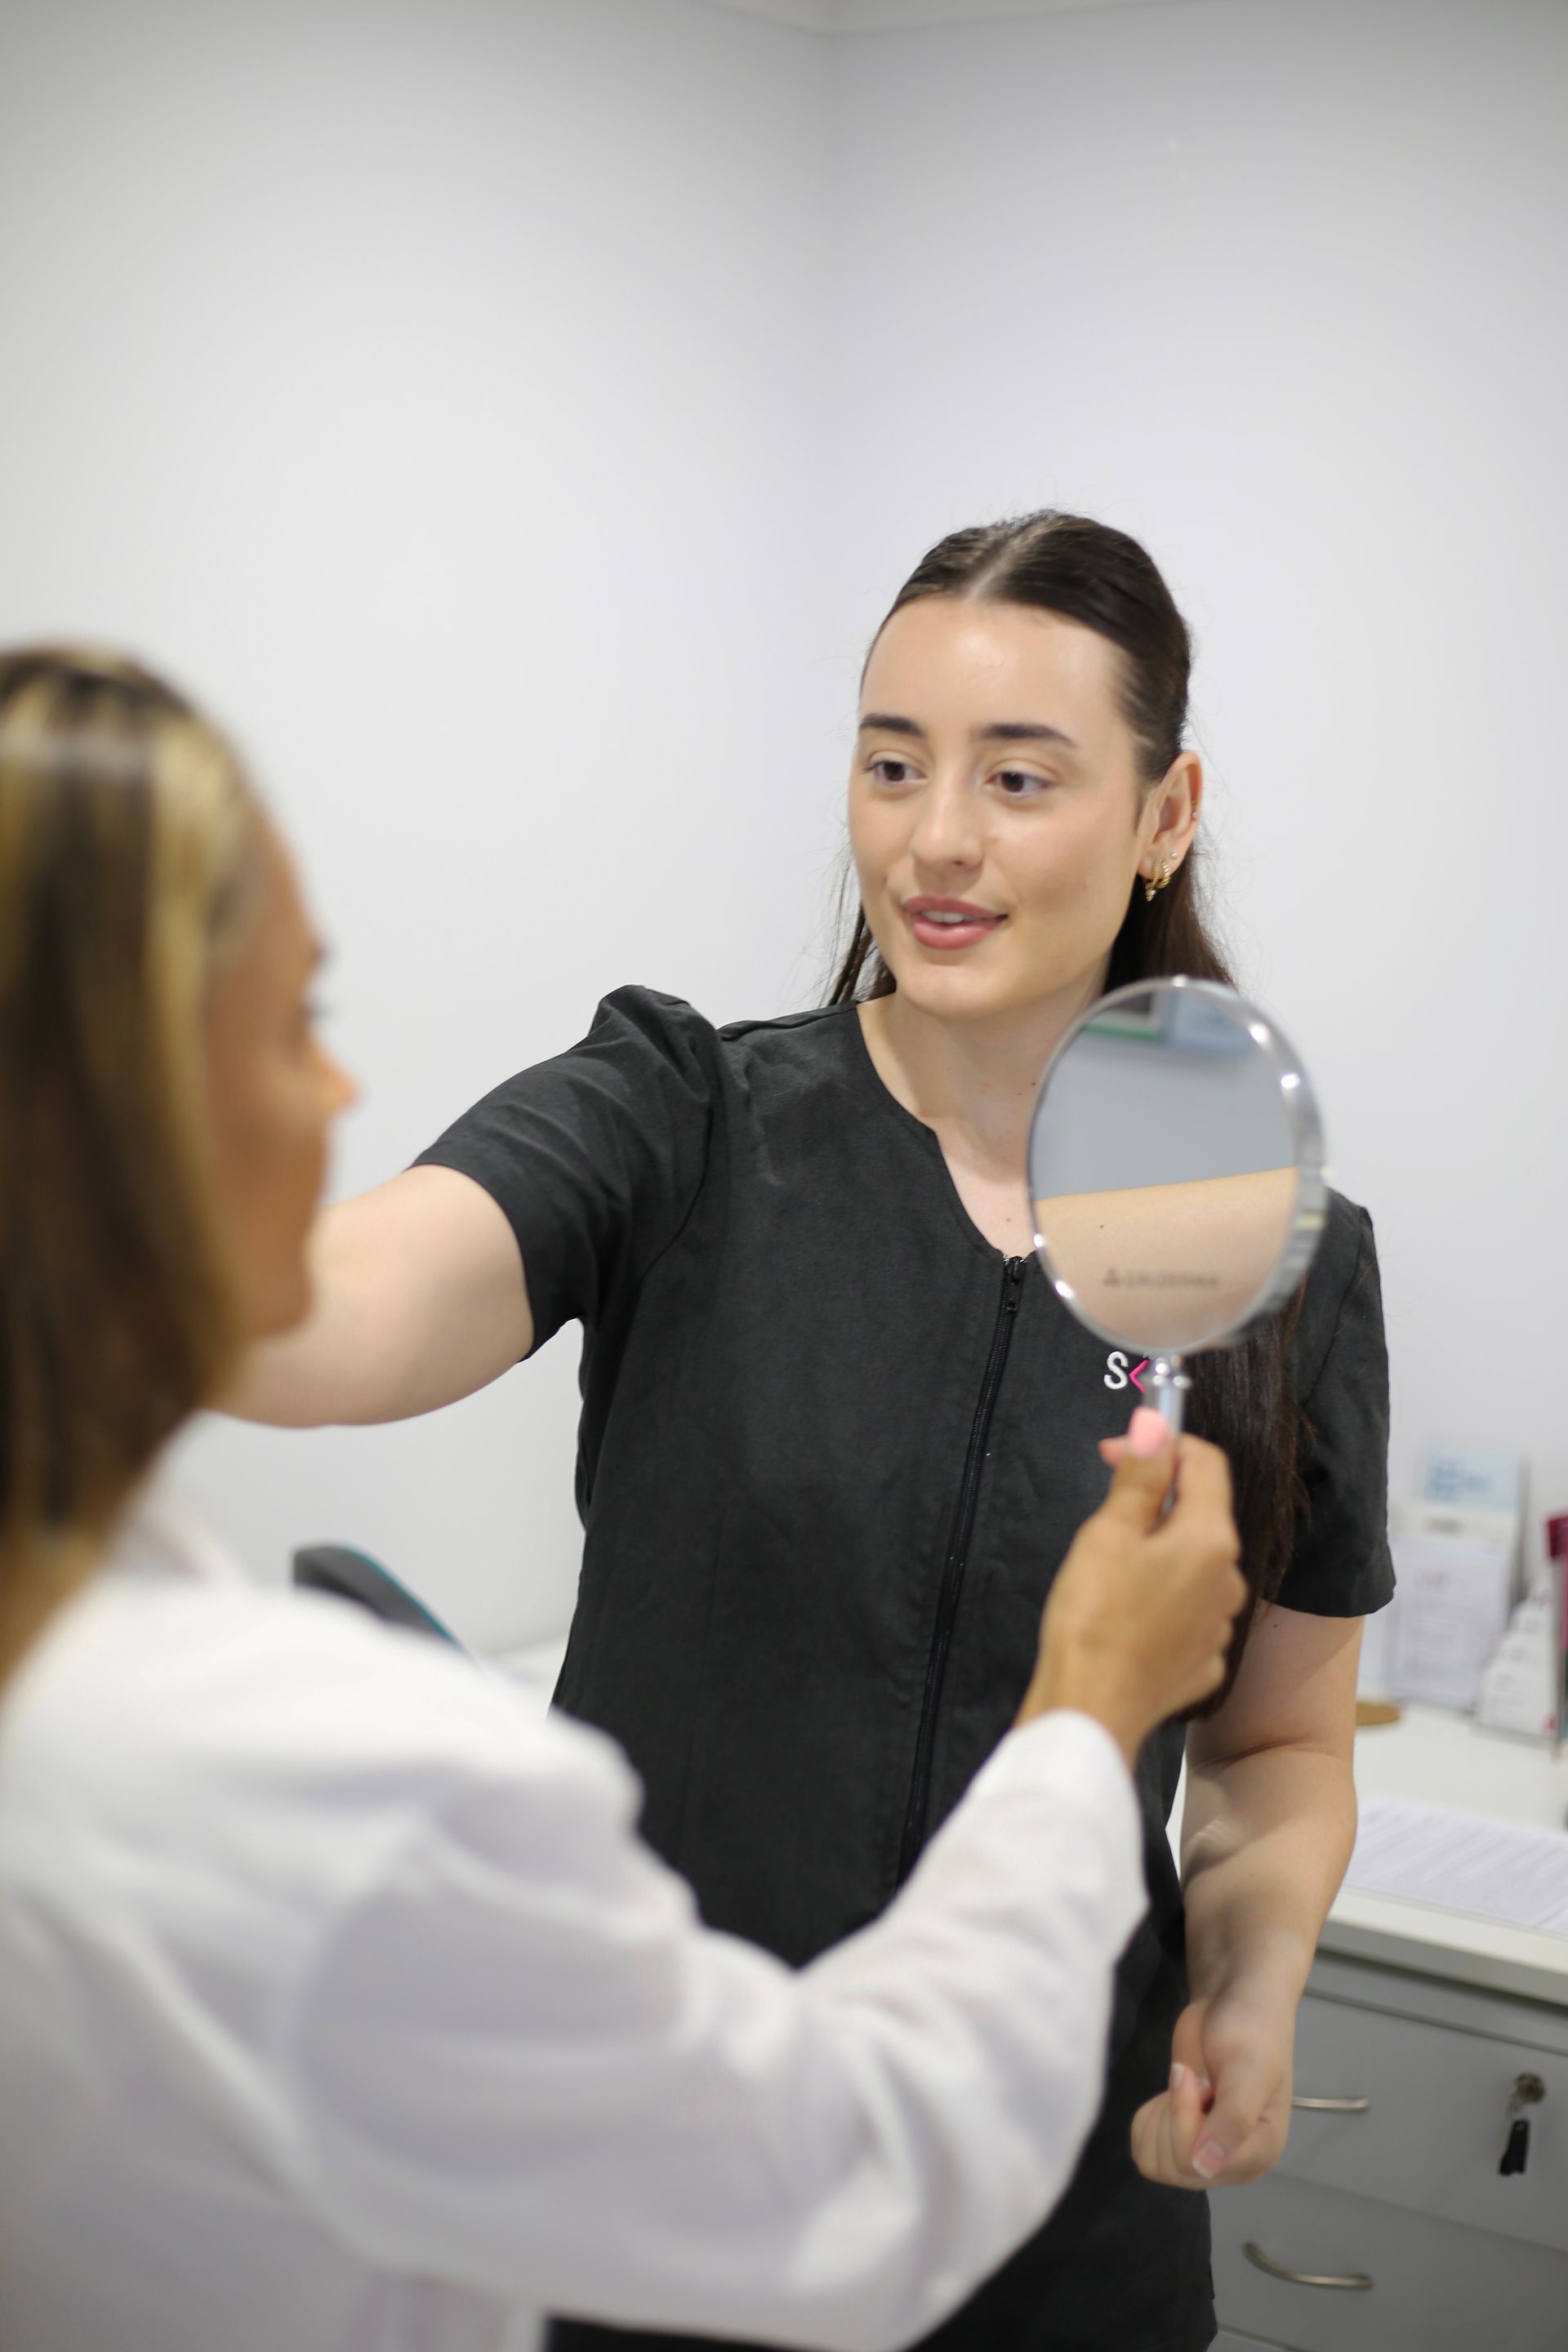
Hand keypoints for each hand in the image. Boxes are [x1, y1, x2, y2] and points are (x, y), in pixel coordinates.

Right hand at [1019, 1408, 1247, 1766]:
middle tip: (1104, 1510)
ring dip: (1158, 1553)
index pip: (1206, 1463)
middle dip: (1156, 1501)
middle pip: (1200, 1515)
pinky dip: (1159, 1601)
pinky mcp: (1202, 1663)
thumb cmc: (1094, 1619)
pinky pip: (1187, 1614)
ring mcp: (1219, 1625)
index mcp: (1211, 1539)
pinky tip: (1124, 1614)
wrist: (1090, 1712)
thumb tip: (1158, 1424)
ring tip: (1107, 1569)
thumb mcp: (1109, 1533)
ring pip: (1193, 1566)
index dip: (1163, 1444)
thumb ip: (1140, 1477)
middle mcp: (1229, 1580)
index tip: (1118, 1452)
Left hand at [1132, 1979, 1295, 2187]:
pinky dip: (1148, 2120)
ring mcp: (1205, 2155)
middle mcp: (1234, 2164)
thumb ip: (1233, 2119)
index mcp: (1260, 2152)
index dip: (1182, 2115)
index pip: (1197, 2163)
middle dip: (1172, 2113)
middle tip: (1191, 2078)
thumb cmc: (1250, 2029)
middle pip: (1173, 2166)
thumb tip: (1205, 2168)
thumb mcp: (1247, 2069)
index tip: (1190, 2075)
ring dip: (1159, 2118)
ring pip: (1156, 2164)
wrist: (1232, 2002)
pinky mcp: (1180, 2141)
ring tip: (1187, 2086)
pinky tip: (1171, 2096)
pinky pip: (1145, 2151)